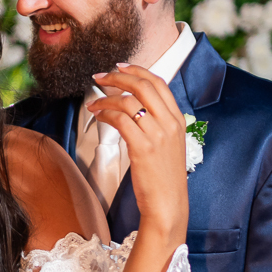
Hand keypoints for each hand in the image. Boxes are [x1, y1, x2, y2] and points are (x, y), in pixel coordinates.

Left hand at [87, 64, 187, 271]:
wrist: (168, 205)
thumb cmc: (163, 179)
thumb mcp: (167, 146)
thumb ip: (156, 124)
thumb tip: (133, 107)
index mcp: (178, 120)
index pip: (159, 83)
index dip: (137, 70)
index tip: (119, 67)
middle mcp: (170, 123)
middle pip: (143, 86)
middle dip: (118, 77)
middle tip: (99, 77)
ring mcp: (158, 135)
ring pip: (128, 102)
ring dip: (106, 99)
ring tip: (93, 104)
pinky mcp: (143, 147)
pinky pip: (120, 120)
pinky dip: (106, 115)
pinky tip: (98, 118)